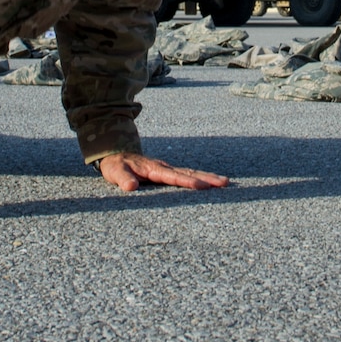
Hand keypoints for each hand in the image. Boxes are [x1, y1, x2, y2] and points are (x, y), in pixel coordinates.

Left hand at [96, 152, 229, 191]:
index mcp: (152, 168)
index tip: (201, 187)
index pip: (172, 176)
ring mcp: (167, 168)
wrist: (117, 154)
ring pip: (191, 172)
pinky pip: (187, 174)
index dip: (186, 182)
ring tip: (225, 182)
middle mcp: (163, 167)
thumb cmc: (116, 165)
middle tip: (224, 183)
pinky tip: (211, 182)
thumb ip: (123, 179)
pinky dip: (201, 177)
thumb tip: (131, 186)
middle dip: (207, 178)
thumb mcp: (115, 172)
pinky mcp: (168, 171)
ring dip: (208, 177)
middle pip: (188, 173)